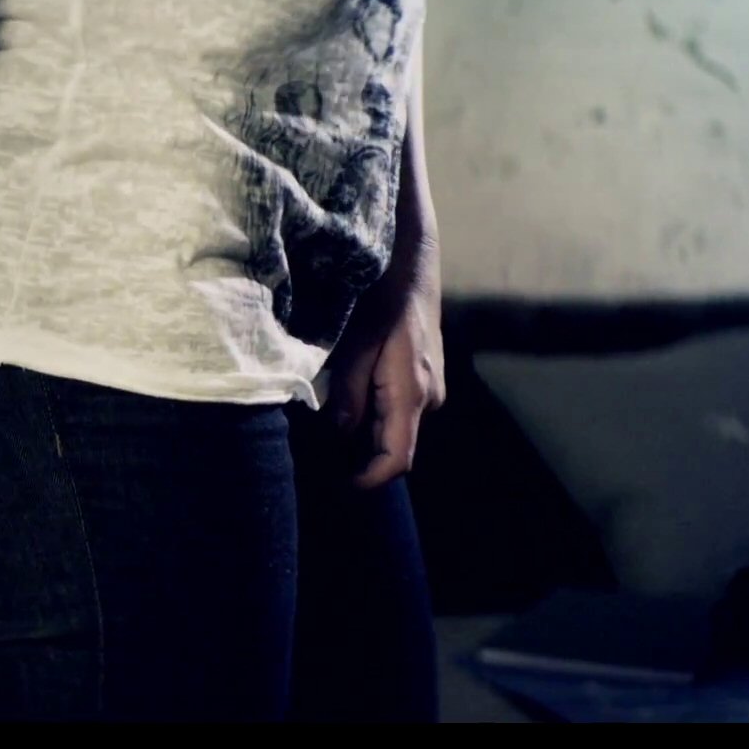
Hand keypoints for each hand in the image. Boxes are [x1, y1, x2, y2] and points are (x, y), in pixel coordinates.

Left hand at [325, 239, 446, 488]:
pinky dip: (372, 414)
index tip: (340, 486)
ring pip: (394, 427)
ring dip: (363, 433)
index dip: (369, 480)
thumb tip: (339, 434)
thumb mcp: (357, 342)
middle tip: (318, 455)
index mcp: (412, 392)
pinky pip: (397, 409)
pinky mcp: (424, 378)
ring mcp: (430, 389)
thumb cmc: (384, 296)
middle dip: (359, 457)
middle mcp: (429, 398)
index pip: (397, 458)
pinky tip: (344, 399)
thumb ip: (348, 391)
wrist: (413, 262)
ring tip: (324, 426)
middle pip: (394, 446)